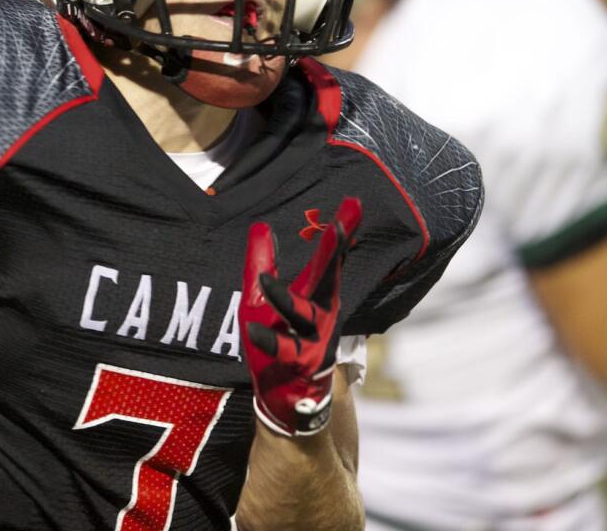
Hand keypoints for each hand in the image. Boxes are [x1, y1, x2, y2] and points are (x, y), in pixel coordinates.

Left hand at [240, 198, 360, 436]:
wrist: (289, 403)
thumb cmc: (276, 347)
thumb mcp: (261, 300)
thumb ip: (262, 264)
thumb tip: (260, 225)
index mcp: (315, 296)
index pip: (327, 258)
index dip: (339, 231)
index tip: (354, 202)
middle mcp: (320, 315)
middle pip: (326, 278)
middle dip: (333, 252)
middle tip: (340, 226)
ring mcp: (313, 341)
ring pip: (303, 316)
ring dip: (285, 299)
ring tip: (266, 280)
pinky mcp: (299, 366)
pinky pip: (283, 352)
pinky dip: (268, 341)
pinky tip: (252, 329)